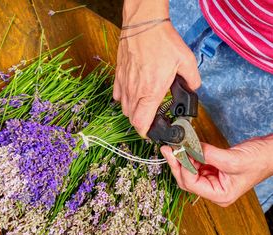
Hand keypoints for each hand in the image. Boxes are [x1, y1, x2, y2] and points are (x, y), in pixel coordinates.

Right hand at [113, 8, 200, 136]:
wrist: (144, 25)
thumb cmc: (163, 41)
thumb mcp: (186, 60)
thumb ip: (193, 80)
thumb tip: (192, 88)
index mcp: (151, 91)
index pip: (142, 122)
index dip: (145, 133)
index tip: (151, 133)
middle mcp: (135, 91)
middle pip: (132, 118)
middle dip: (141, 123)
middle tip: (150, 119)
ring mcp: (125, 84)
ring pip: (124, 108)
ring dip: (133, 112)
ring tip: (143, 106)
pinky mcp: (119, 75)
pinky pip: (118, 95)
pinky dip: (124, 99)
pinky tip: (132, 94)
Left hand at [161, 136, 272, 206]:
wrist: (270, 152)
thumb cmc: (259, 161)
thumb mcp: (232, 160)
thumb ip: (208, 155)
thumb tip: (189, 148)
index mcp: (220, 195)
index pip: (192, 184)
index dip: (183, 168)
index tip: (178, 152)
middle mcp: (214, 190)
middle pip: (186, 180)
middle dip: (177, 164)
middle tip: (168, 149)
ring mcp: (212, 180)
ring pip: (188, 171)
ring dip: (181, 158)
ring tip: (176, 146)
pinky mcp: (211, 169)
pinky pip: (195, 163)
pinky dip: (189, 155)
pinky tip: (186, 147)